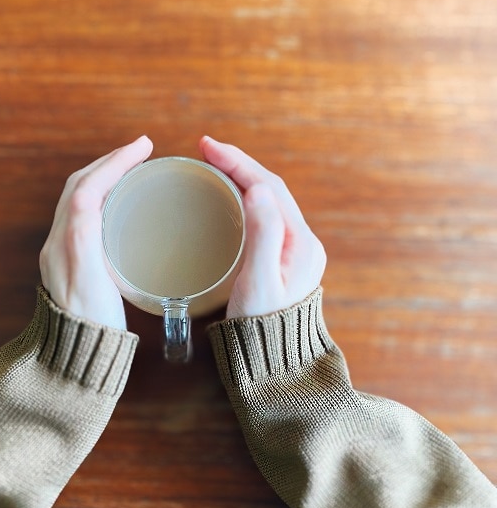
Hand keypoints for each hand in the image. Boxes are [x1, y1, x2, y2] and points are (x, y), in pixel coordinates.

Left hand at [39, 136, 152, 328]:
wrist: (74, 358)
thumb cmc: (91, 327)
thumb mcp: (91, 282)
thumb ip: (84, 239)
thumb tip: (93, 197)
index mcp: (66, 243)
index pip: (85, 188)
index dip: (113, 162)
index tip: (143, 147)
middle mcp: (59, 241)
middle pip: (79, 186)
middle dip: (109, 162)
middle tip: (140, 151)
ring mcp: (64, 249)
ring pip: (80, 197)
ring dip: (105, 175)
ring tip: (132, 168)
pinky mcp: (73, 259)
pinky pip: (85, 213)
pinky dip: (104, 195)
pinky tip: (122, 201)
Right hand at [200, 136, 325, 317]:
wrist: (275, 360)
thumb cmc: (261, 326)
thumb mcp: (258, 282)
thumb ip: (261, 235)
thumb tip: (257, 188)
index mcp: (299, 242)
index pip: (269, 187)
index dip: (239, 162)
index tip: (208, 147)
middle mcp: (302, 241)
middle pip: (271, 189)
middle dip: (240, 163)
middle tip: (206, 148)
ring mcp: (294, 249)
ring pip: (269, 200)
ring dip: (243, 177)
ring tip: (215, 163)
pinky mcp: (283, 257)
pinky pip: (266, 215)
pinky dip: (246, 197)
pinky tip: (231, 194)